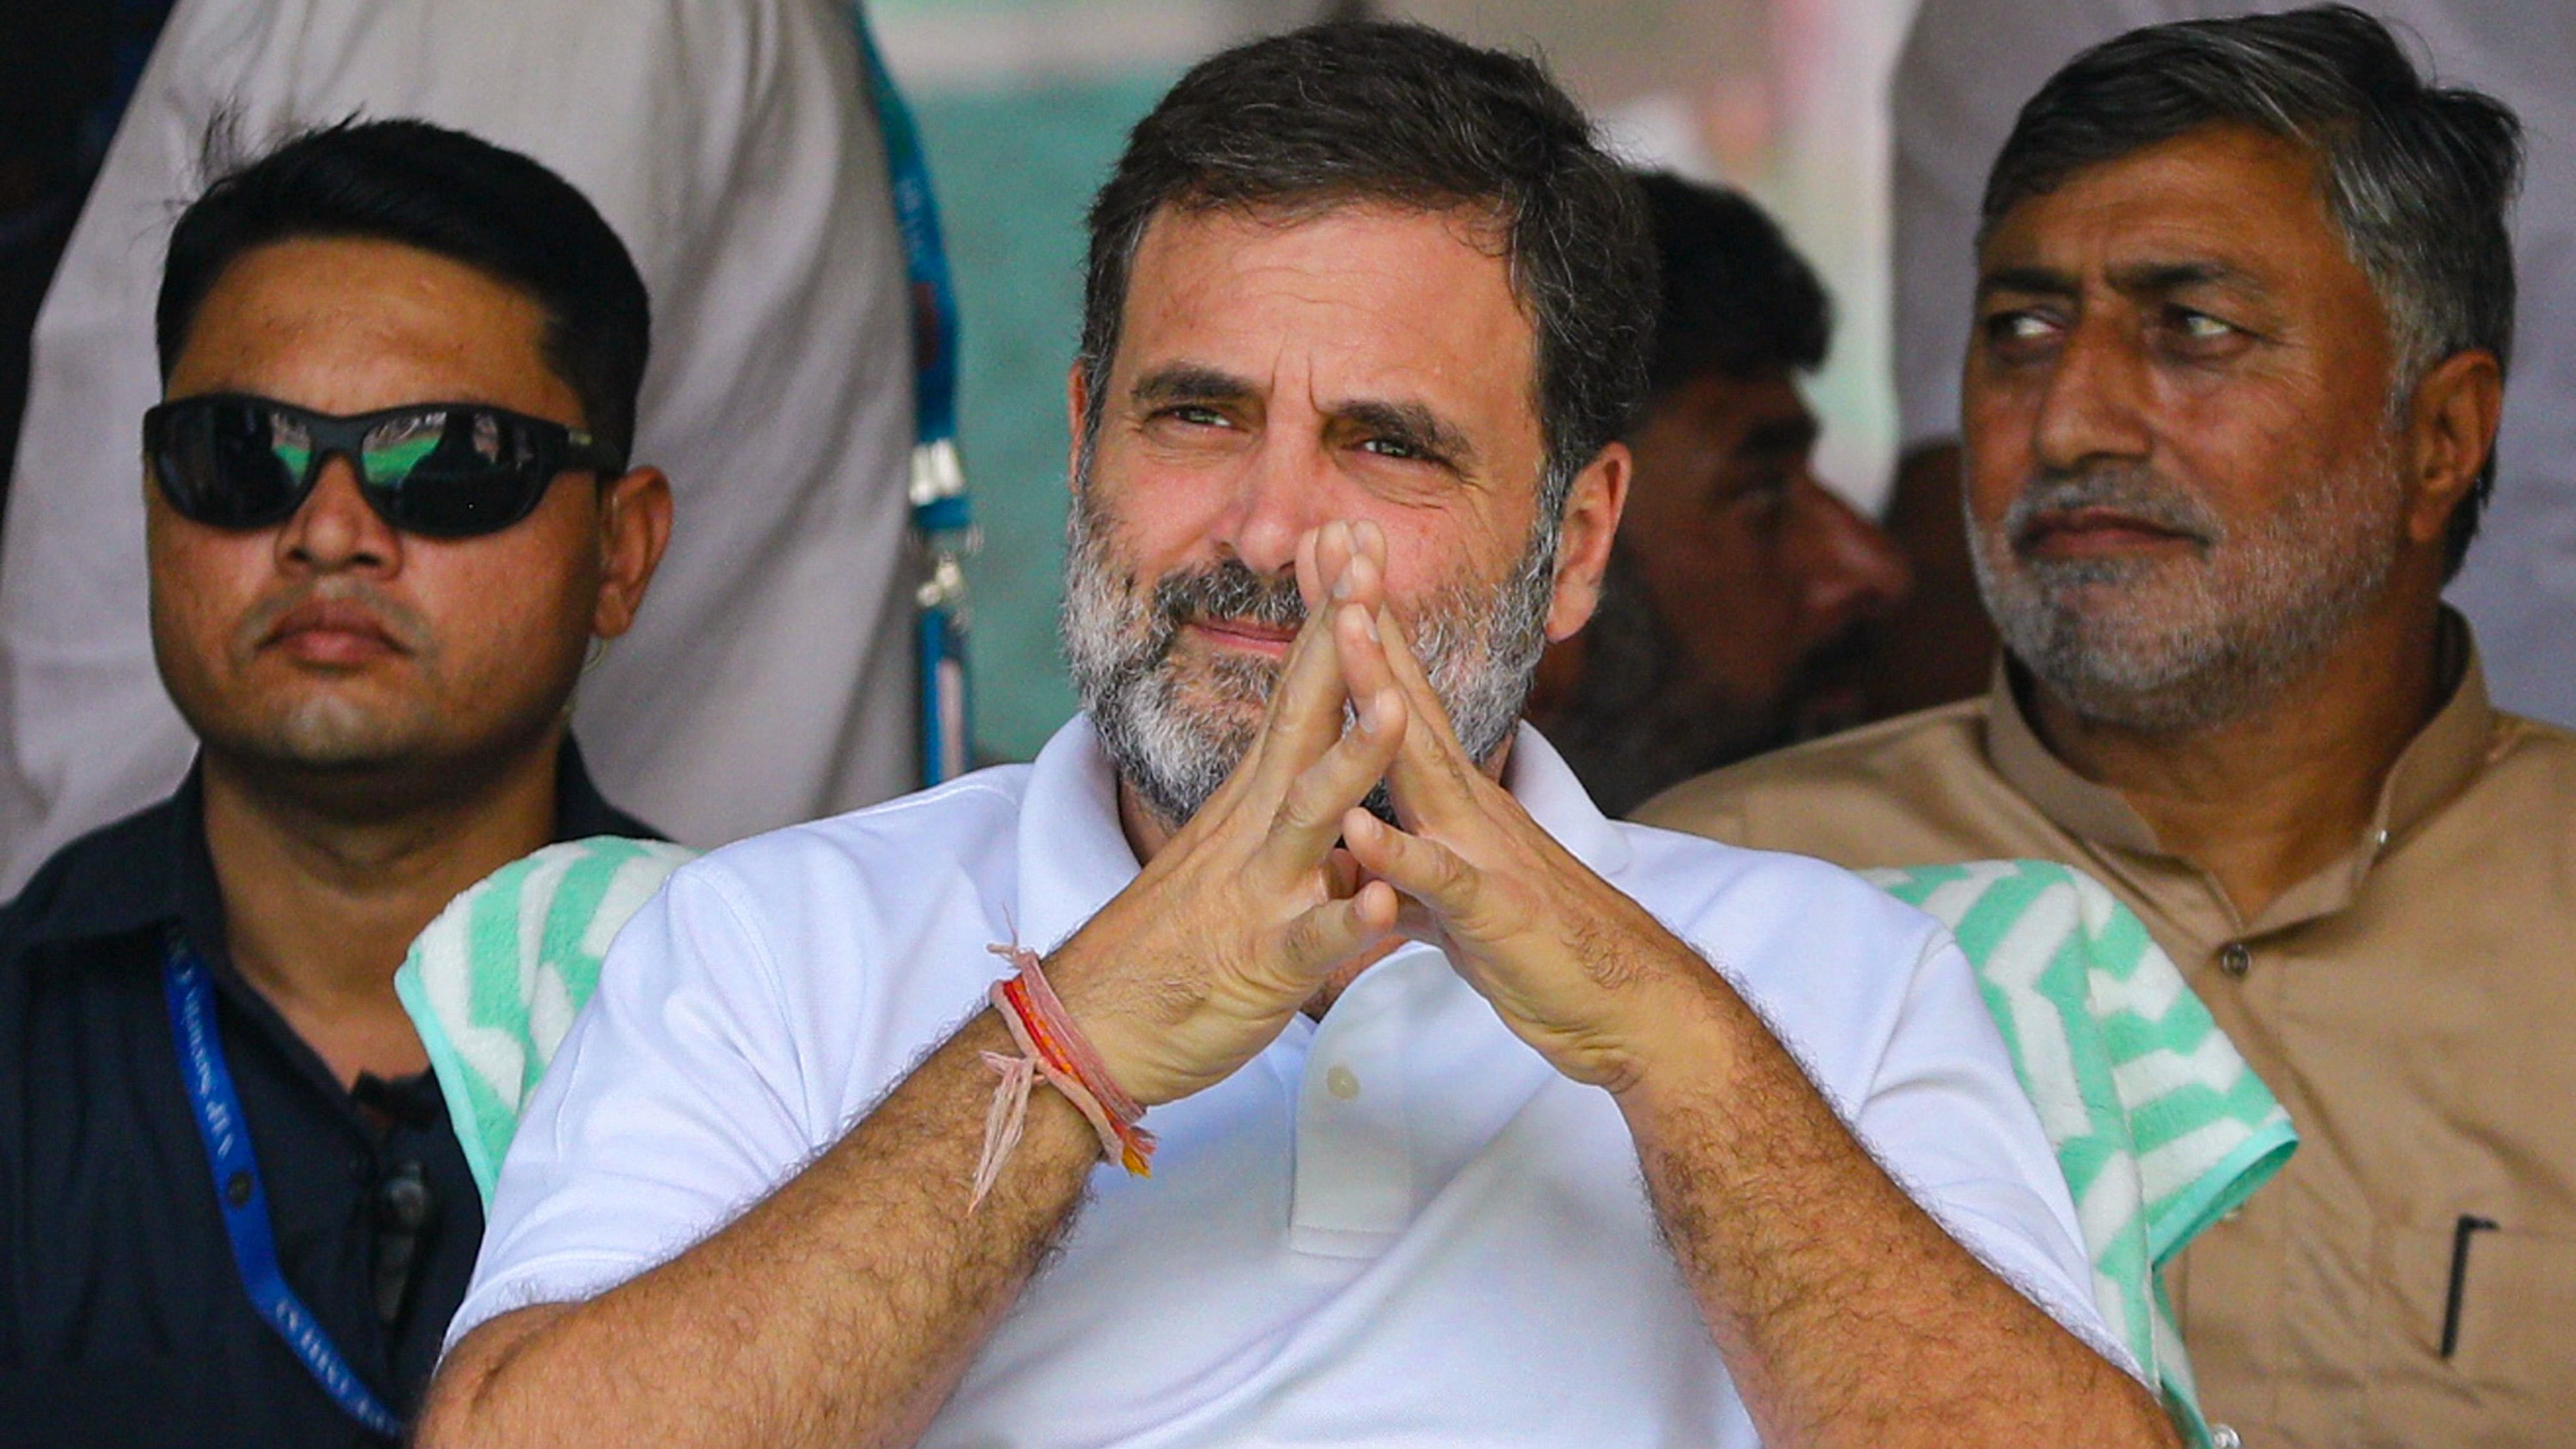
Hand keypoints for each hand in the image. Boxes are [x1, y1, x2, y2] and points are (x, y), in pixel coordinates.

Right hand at [1045, 522, 1413, 1105]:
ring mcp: (1258, 891)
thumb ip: (1294, 817)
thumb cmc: (1173, 947)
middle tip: (1368, 566)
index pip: (1299, 692)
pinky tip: (1377, 905)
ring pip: (1312, 816)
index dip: (1331, 619)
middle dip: (1340, 643)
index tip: (1353, 544)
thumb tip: (1337, 773)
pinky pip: (1307, 941)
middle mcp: (1255, 828)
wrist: (1096, 1030)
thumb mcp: (1240, 860)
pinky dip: (1342, 923)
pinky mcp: (1261, 965)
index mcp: (1255, 801)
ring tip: (1397, 707)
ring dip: (1354, 760)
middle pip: (1303, 720)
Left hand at [1331, 557, 1722, 1093]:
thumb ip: (1410, 865)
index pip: (1398, 700)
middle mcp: (1466, 807)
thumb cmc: (1538, 949)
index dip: (1363, 632)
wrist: (1623, 1007)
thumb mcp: (1456, 898)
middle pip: (1406, 701)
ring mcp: (1482, 852)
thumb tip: (1368, 853)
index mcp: (1451, 800)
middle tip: (1337, 543)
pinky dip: (1400, 855)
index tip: (1331, 562)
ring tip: (1343, 632)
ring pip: (1423, 764)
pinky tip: (1360, 826)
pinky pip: (1439, 880)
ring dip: (1382, 697)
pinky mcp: (1490, 914)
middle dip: (1369, 622)